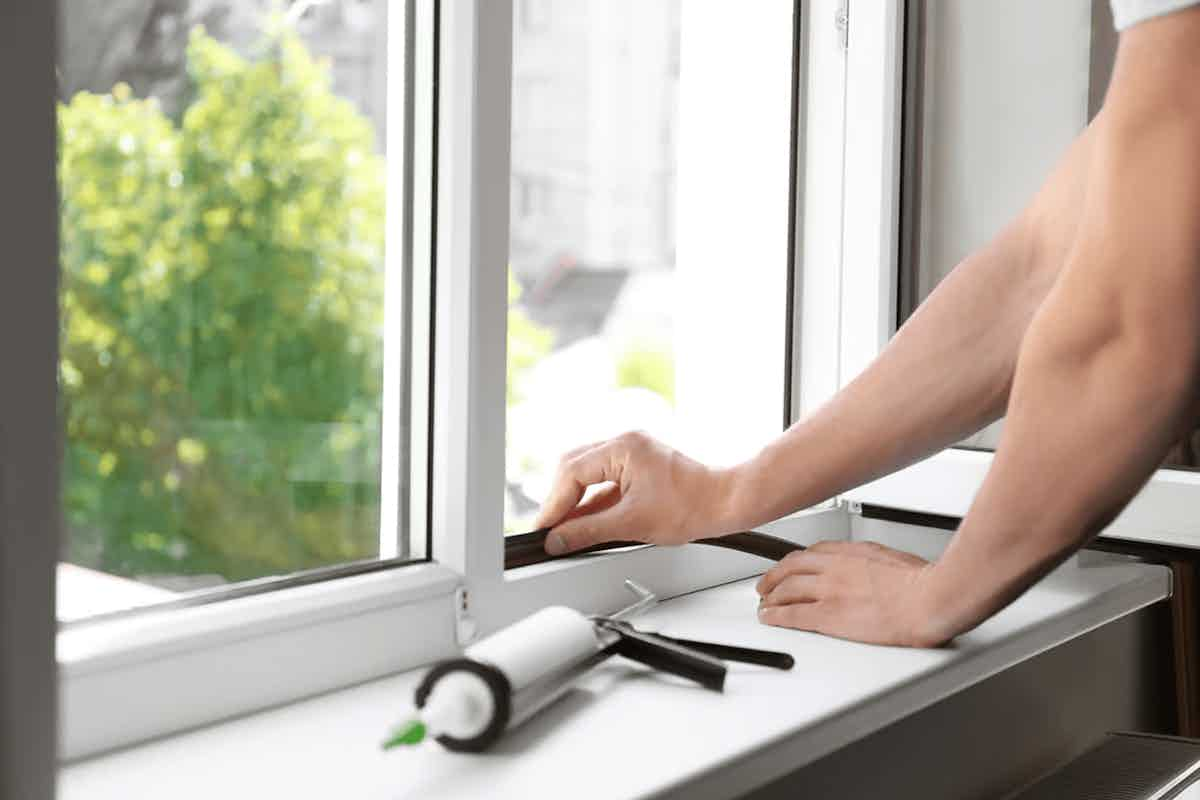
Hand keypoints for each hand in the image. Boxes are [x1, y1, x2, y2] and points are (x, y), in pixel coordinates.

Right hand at [534, 431, 736, 555]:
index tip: (545, 529)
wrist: (727, 503)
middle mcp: (625, 443)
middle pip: (574, 467)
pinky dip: (593, 502)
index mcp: (623, 447)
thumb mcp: (632, 524)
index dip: (554, 504)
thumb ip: (588, 531)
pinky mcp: (638, 467)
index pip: (572, 473)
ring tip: (566, 531)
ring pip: (587, 474)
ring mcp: (632, 453)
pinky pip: (604, 481)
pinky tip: (586, 523)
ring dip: (575, 502)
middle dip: (560, 500)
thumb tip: (558, 539)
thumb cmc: (694, 506)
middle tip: (550, 530)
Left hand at [755, 541, 944, 646]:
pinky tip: (769, 617)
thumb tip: (869, 569)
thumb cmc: (921, 583)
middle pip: (791, 568)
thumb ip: (872, 562)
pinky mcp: (829, 615)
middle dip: (774, 577)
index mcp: (850, 552)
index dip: (793, 563)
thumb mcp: (892, 558)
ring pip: (786, 589)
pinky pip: (792, 614)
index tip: (789, 568)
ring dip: (770, 596)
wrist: (928, 599)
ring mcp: (829, 590)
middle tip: (766, 585)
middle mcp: (834, 567)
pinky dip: (775, 615)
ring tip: (764, 603)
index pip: (811, 553)